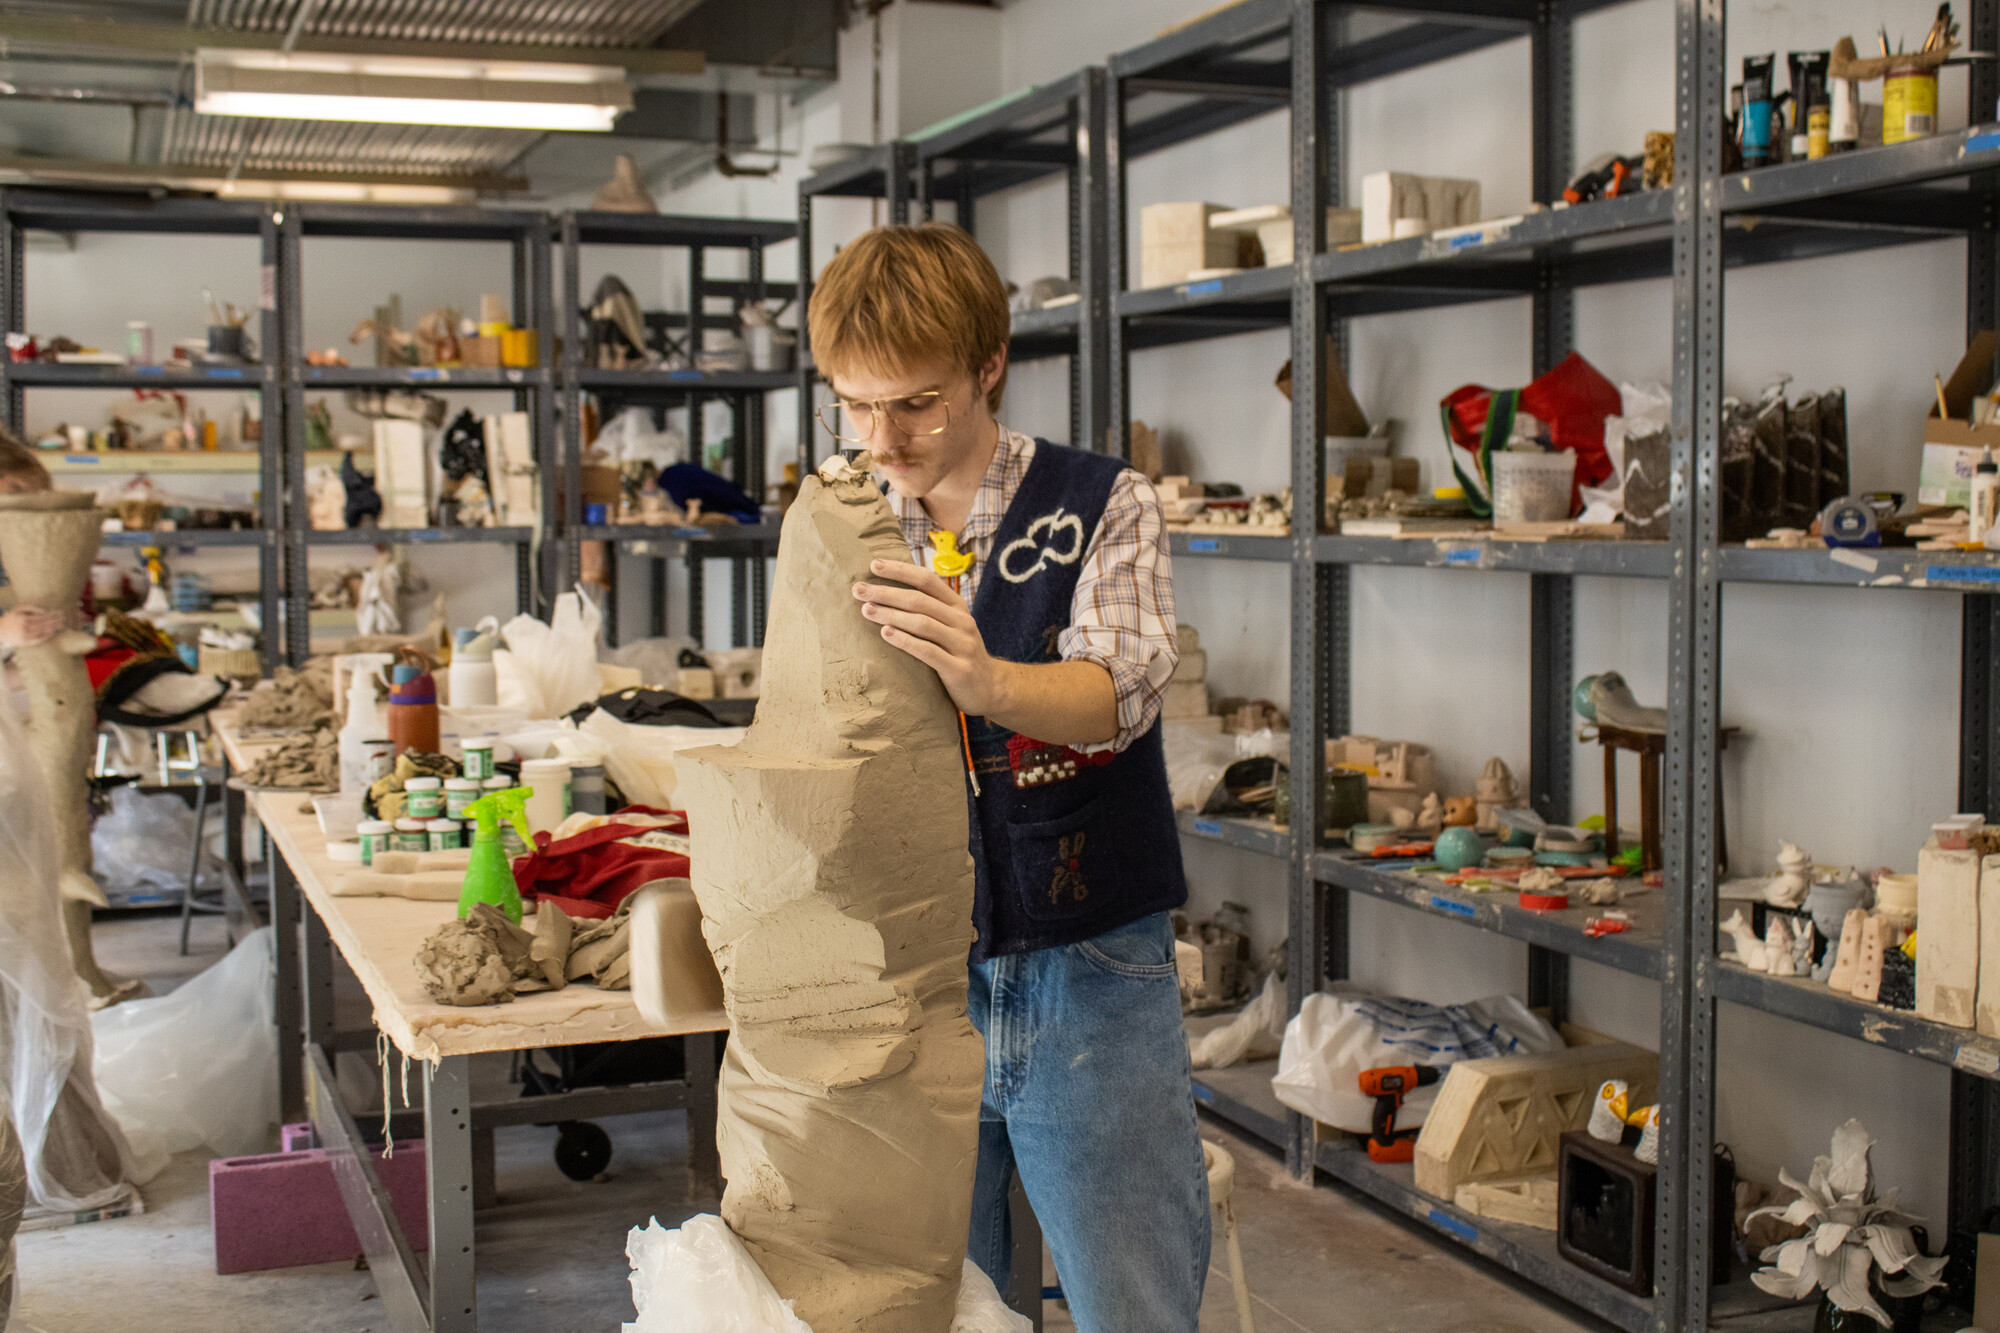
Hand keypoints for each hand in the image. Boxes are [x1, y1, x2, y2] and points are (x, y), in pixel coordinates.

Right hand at [0, 606, 61, 648]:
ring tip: (61, 625)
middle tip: (64, 618)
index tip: (60, 612)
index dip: (52, 614)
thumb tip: (44, 611)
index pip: (42, 616)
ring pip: (43, 631)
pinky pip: (39, 639)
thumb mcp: (18, 609)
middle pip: (44, 624)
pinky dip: (47, 636)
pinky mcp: (25, 642)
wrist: (0, 631)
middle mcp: (25, 627)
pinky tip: (52, 633)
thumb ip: (31, 608)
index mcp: (24, 618)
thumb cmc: (11, 618)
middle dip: (55, 621)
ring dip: (53, 628)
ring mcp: (26, 636)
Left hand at [853, 559, 1011, 715]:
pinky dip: (905, 641)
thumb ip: (929, 610)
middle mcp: (962, 621)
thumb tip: (888, 591)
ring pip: (922, 623)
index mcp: (957, 606)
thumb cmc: (959, 654)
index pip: (927, 579)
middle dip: (886, 592)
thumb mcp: (951, 627)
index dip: (900, 570)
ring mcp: (963, 645)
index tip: (873, 565)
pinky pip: (928, 651)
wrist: (991, 689)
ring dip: (891, 615)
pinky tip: (886, 634)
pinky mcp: (959, 669)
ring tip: (866, 610)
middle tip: (859, 590)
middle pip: (920, 600)